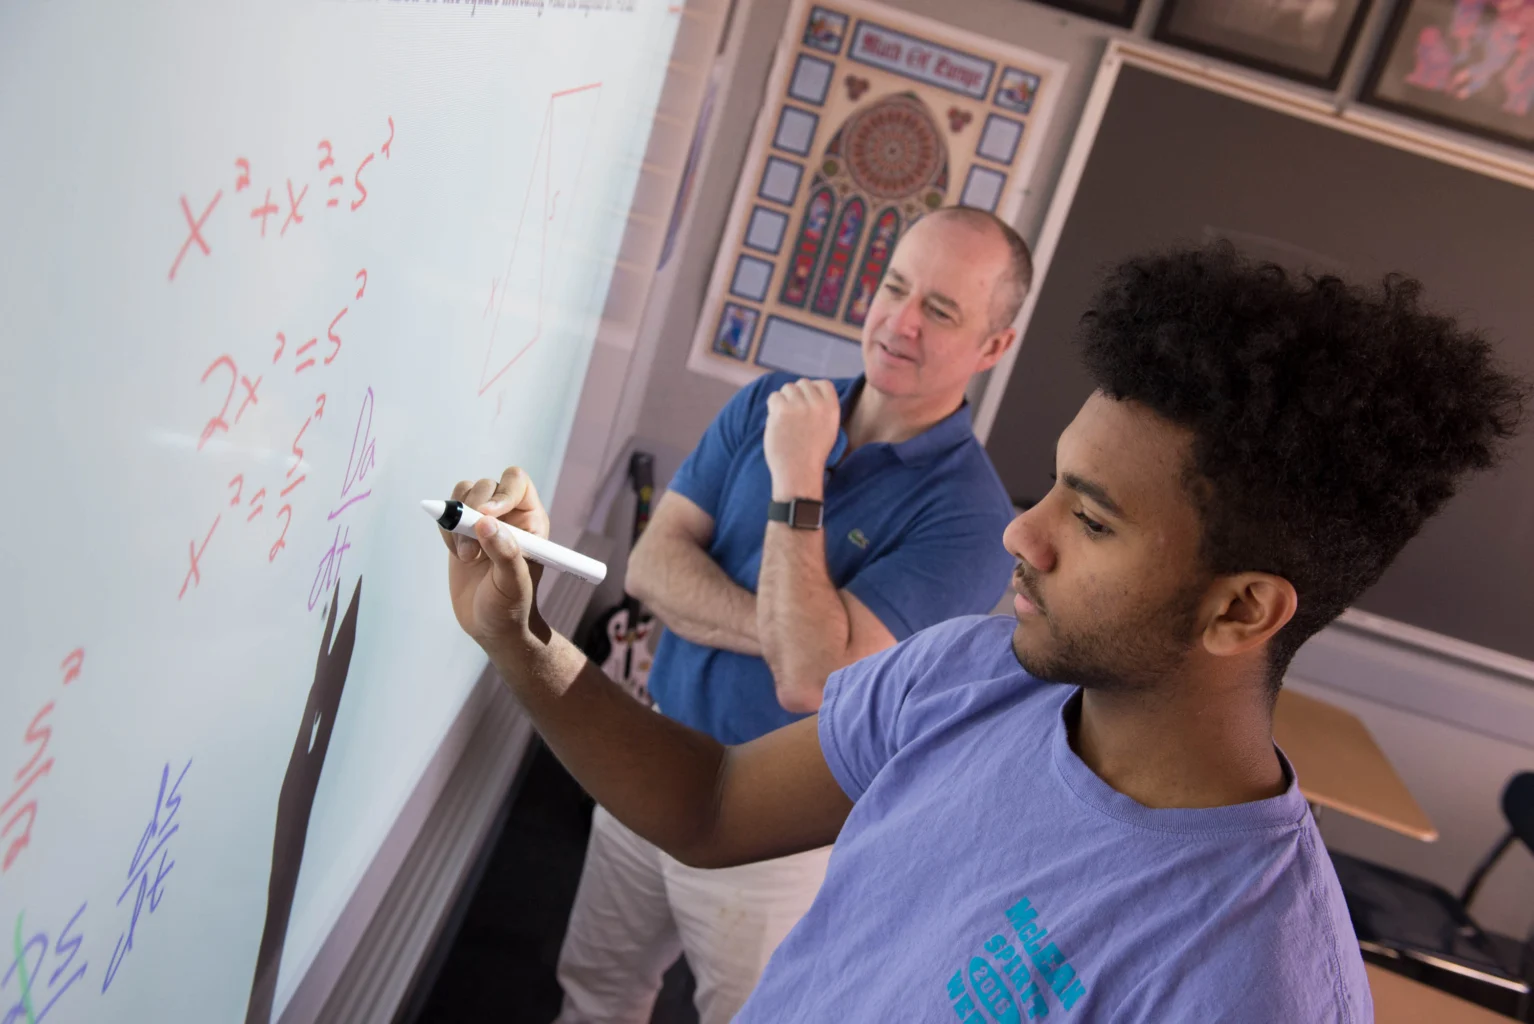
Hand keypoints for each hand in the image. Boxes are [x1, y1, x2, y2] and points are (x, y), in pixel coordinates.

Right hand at [443, 467, 550, 654]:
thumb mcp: (514, 584)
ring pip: (463, 494)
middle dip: (471, 513)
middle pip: (485, 486)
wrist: (491, 625)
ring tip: (466, 557)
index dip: (500, 492)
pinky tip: (459, 556)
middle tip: (470, 552)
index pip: (517, 482)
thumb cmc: (511, 607)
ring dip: (457, 523)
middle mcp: (508, 515)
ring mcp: (483, 522)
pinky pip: (447, 514)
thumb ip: (505, 553)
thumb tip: (486, 522)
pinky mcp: (461, 532)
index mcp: (530, 520)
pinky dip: (446, 532)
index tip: (485, 515)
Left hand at [763, 379, 839, 498]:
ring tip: (785, 422)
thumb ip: (821, 409)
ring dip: (783, 402)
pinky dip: (773, 408)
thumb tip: (806, 390)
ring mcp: (799, 406)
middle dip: (796, 396)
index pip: (823, 383)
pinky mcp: (782, 410)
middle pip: (802, 383)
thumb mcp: (828, 429)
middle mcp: (818, 404)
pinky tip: (777, 424)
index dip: (812, 390)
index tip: (806, 403)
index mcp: (832, 408)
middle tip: (793, 416)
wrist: (799, 473)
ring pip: (787, 389)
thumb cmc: (811, 454)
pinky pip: (774, 397)